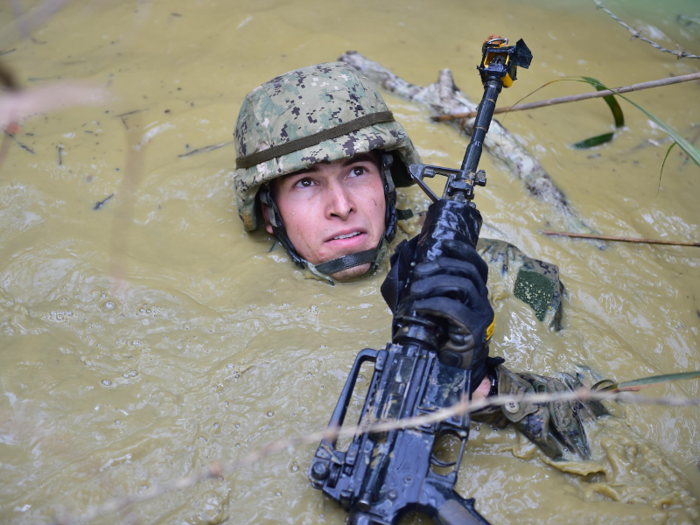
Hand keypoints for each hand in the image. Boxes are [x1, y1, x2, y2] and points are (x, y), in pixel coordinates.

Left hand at [407, 240, 493, 383]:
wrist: (453, 367)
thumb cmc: (443, 336)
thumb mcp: (437, 308)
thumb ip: (432, 291)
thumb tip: (411, 272)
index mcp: (476, 294)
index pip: (476, 266)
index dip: (463, 251)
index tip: (444, 243)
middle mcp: (483, 301)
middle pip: (467, 271)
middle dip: (441, 266)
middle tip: (418, 272)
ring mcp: (481, 314)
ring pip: (463, 285)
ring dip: (435, 283)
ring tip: (415, 291)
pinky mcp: (474, 328)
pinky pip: (454, 308)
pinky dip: (433, 303)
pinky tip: (419, 307)